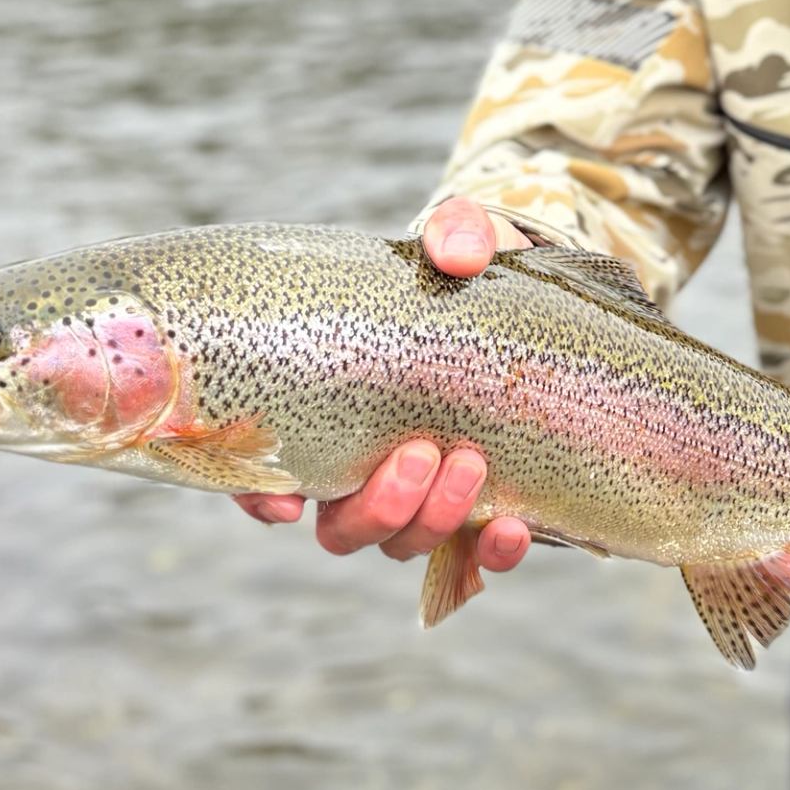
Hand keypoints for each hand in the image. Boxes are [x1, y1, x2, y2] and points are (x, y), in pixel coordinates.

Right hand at [232, 195, 535, 569]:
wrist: (531, 302)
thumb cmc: (466, 274)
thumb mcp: (462, 242)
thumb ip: (456, 236)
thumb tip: (455, 254)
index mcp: (326, 406)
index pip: (265, 469)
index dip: (259, 498)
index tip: (287, 502)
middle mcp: (363, 465)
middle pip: (341, 526)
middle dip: (376, 507)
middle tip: (420, 453)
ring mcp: (421, 494)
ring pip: (399, 543)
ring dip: (429, 519)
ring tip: (470, 463)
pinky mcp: (479, 507)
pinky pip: (474, 553)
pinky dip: (490, 551)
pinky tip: (513, 528)